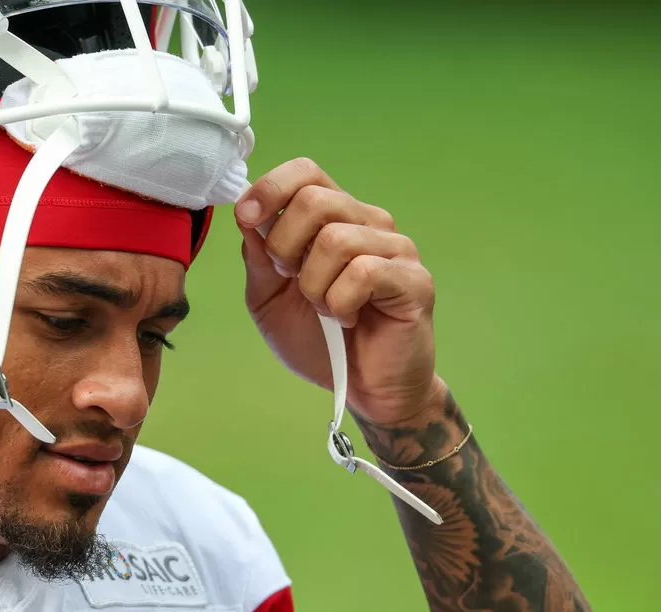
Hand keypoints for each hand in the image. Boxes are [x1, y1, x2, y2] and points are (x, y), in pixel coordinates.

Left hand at [235, 158, 445, 425]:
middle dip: (285, 247)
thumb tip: (248, 217)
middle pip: (314, 199)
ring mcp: (395, 249)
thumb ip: (258, 259)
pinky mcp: (414, 280)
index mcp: (333, 219)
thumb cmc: (320, 342)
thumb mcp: (270, 300)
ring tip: (324, 309)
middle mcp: (367, 223)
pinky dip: (340, 304)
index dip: (270, 188)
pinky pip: (363, 273)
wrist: (365, 391)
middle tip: (294, 283)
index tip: (247, 218)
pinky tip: (349, 320)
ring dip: (314, 286)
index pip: (306, 171)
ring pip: (336, 240)